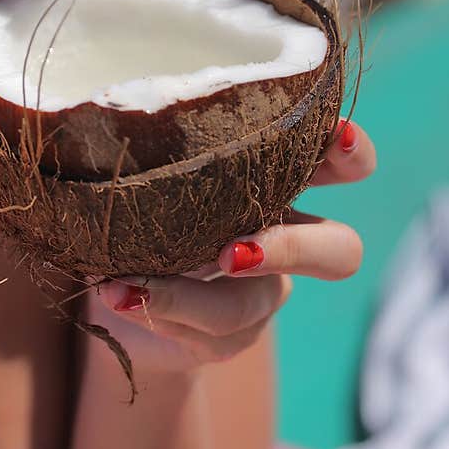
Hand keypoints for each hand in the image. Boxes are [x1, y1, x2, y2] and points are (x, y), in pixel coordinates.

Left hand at [91, 118, 375, 375]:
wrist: (119, 286)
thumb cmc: (140, 198)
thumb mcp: (145, 162)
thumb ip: (145, 142)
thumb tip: (97, 111)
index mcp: (277, 177)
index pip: (342, 163)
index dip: (351, 153)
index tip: (336, 138)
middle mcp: (285, 234)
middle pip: (340, 251)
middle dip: (296, 249)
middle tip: (233, 251)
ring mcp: (262, 293)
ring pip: (257, 302)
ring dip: (193, 295)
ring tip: (131, 285)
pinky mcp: (230, 337)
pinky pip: (207, 332)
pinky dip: (157, 308)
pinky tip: (116, 294)